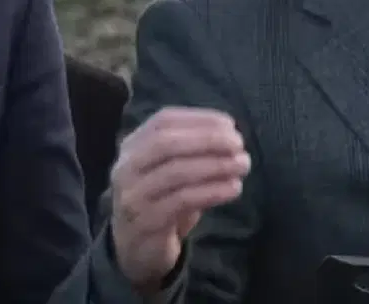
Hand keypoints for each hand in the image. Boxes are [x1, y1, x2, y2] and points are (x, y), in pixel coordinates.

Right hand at [110, 106, 250, 290]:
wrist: (136, 248)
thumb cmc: (163, 199)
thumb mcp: (173, 169)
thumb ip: (193, 149)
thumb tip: (231, 134)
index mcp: (133, 146)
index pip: (163, 121)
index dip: (199, 119)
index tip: (230, 124)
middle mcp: (126, 168)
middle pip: (166, 143)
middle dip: (208, 139)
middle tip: (239, 145)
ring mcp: (132, 196)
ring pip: (175, 172)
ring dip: (215, 165)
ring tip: (242, 165)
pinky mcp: (144, 223)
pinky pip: (181, 201)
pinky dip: (212, 191)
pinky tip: (233, 188)